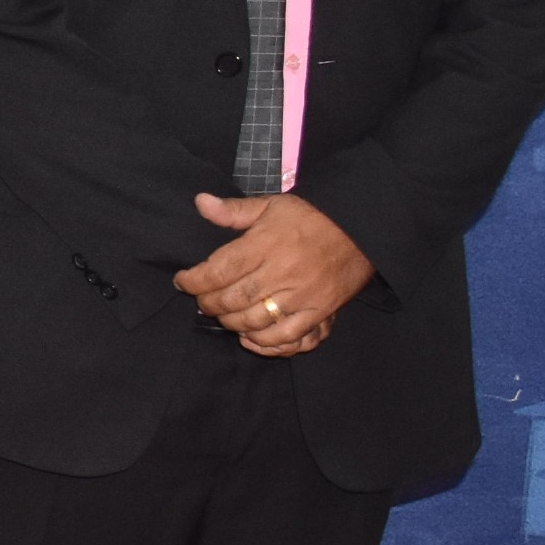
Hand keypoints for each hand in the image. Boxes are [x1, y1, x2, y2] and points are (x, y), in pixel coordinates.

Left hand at [174, 191, 373, 355]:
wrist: (362, 229)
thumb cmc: (311, 217)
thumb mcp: (272, 205)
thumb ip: (234, 210)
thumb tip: (200, 202)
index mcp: (265, 244)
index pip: (218, 270)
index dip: (193, 280)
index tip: (182, 281)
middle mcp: (282, 272)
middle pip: (232, 299)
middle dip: (208, 304)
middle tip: (201, 301)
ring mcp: (302, 295)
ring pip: (254, 320)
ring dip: (230, 322)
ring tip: (222, 315)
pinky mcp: (320, 311)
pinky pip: (287, 336)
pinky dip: (263, 342)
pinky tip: (249, 336)